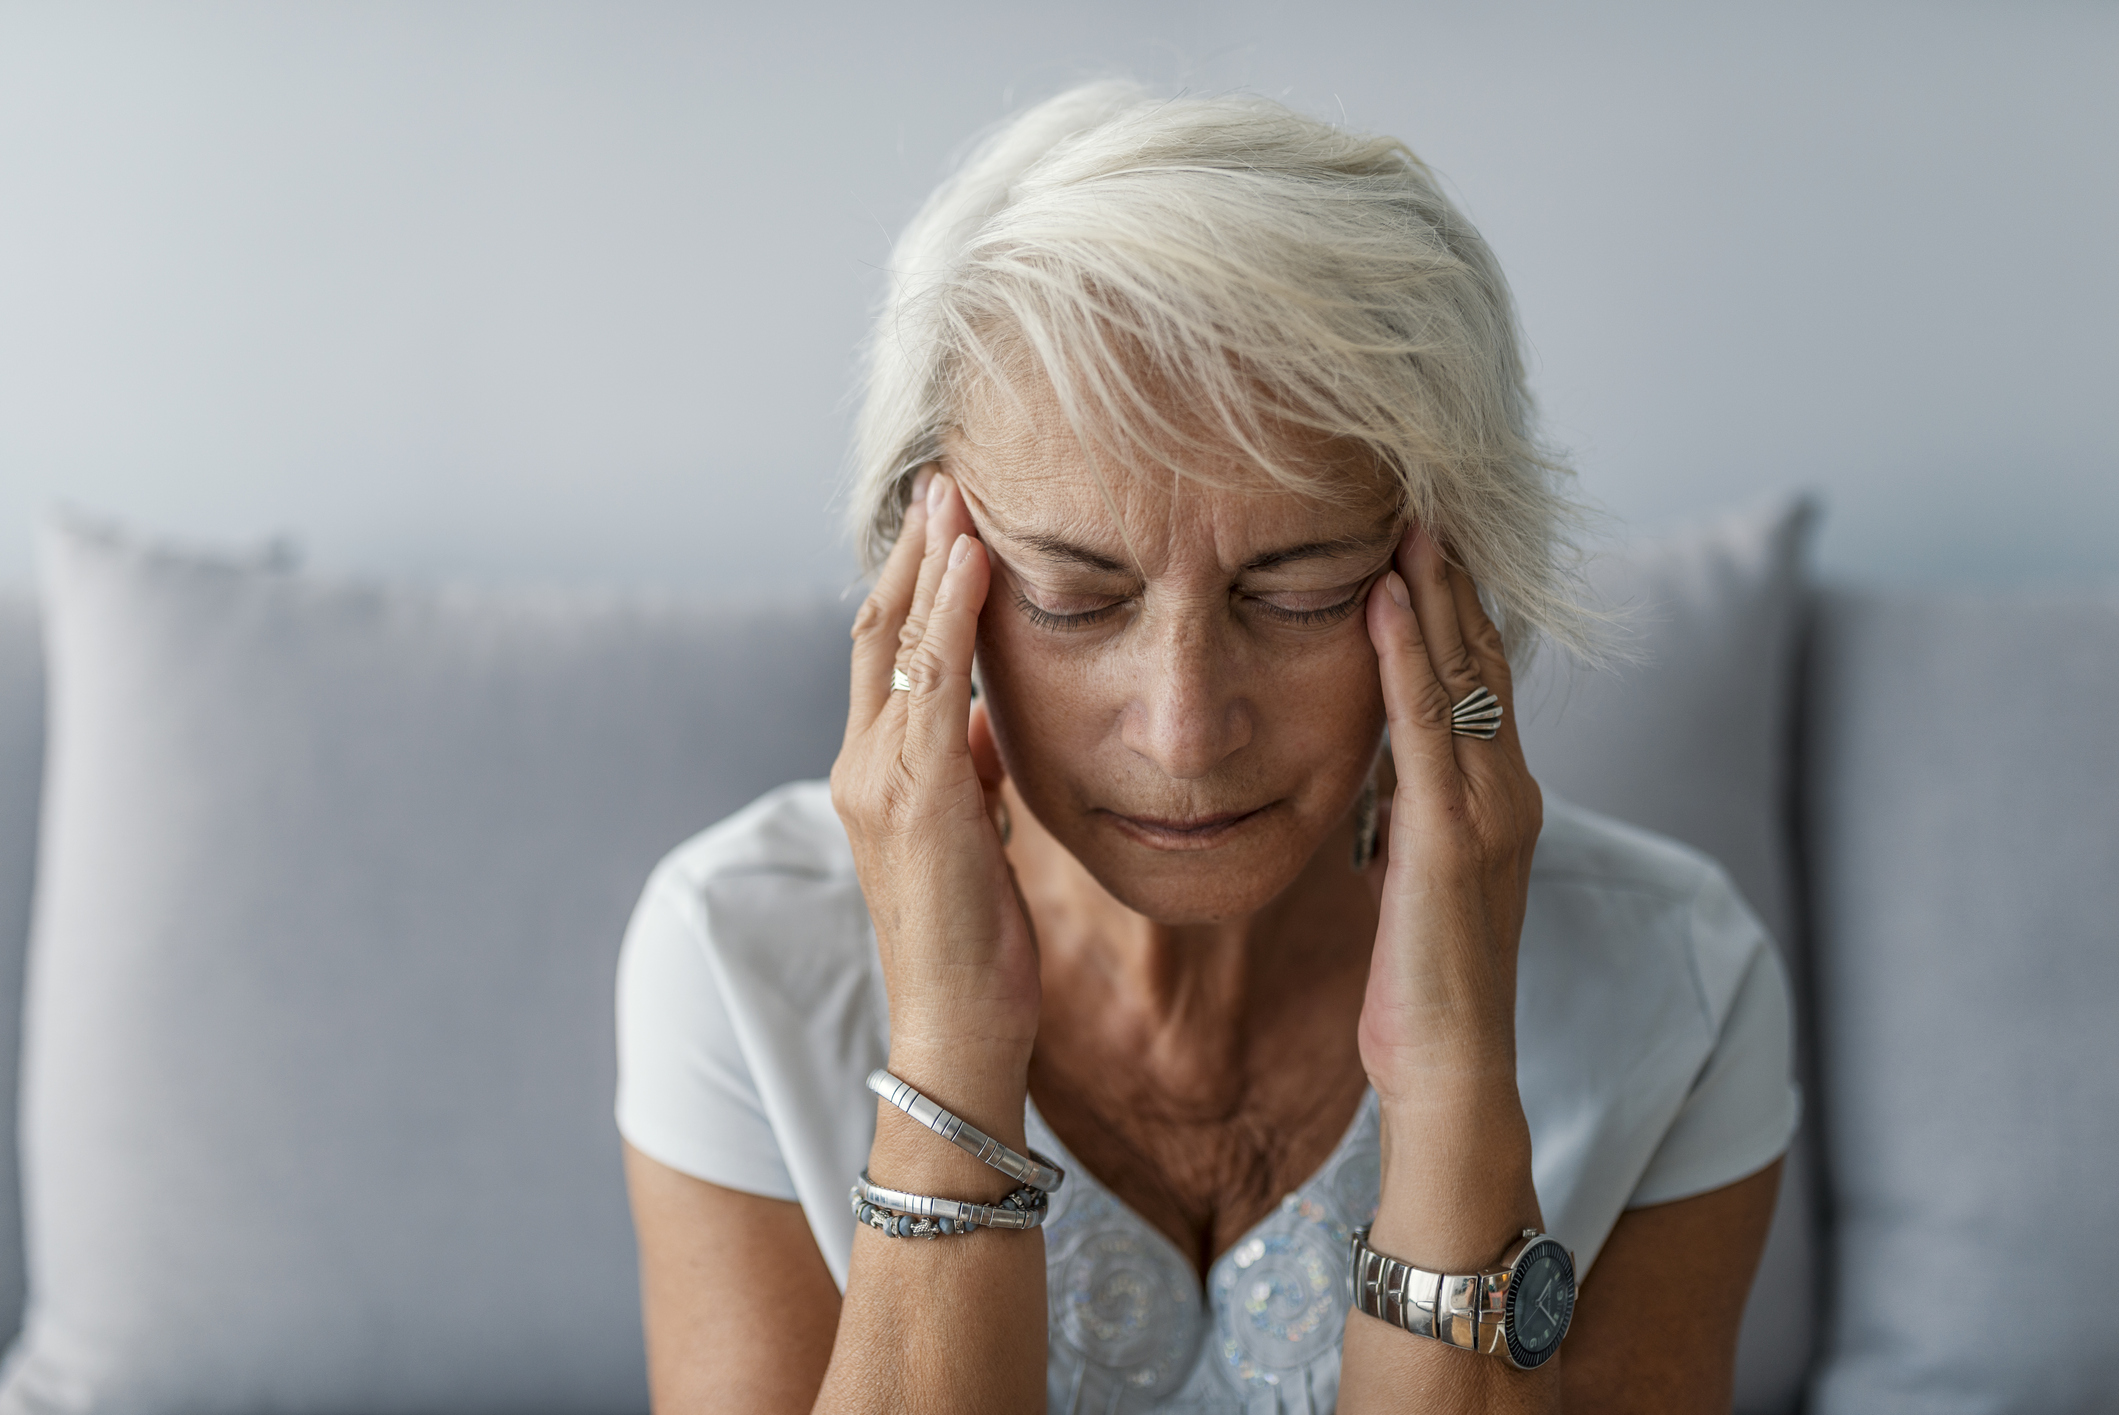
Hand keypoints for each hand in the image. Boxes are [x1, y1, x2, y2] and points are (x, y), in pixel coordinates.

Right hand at [830, 471, 1039, 1116]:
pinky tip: (976, 560)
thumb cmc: (974, 943)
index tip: (945, 521)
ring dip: (930, 560)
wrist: (956, 1028)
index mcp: (874, 774)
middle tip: (945, 479)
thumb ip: (968, 775)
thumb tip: (987, 724)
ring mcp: (881, 778)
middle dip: (911, 550)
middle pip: (878, 629)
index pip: (885, 656)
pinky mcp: (918, 795)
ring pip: (898, 641)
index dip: (911, 584)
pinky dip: (952, 614)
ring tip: (958, 492)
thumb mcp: (974, 838)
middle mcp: (862, 765)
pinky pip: (934, 682)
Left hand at [1355, 524, 1544, 1273]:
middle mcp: (1507, 791)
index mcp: (1496, 800)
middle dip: (1455, 575)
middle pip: (1483, 658)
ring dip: (1437, 591)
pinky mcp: (1452, 838)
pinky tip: (1386, 598)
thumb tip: (1385, 759)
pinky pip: (1425, 726)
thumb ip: (1410, 812)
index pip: (1480, 679)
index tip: (1426, 535)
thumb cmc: (1421, 984)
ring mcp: (1488, 811)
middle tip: (1422, 491)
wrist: (1451, 1070)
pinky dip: (1407, 655)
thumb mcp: (1411, 875)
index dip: (1459, 604)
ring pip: (1464, 676)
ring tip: (1407, 515)